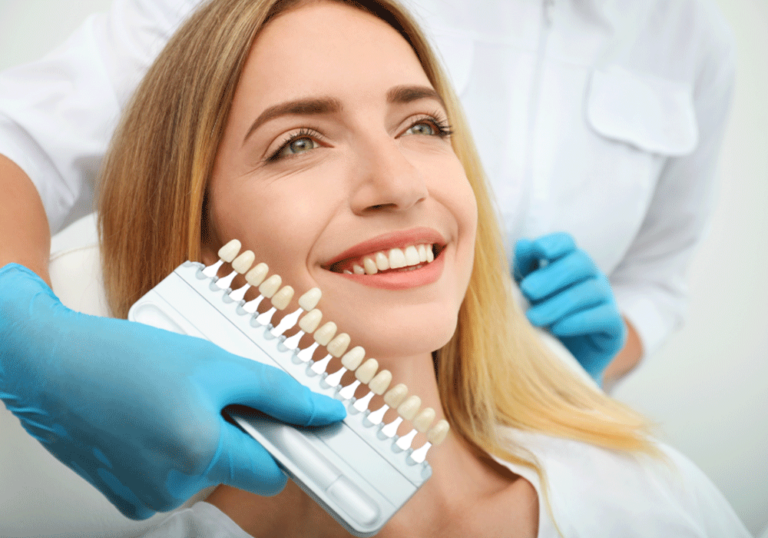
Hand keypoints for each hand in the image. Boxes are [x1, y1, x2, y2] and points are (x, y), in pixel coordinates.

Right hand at [0, 263, 345, 518]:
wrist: (51, 364)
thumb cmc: (125, 359)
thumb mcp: (216, 363)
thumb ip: (278, 393)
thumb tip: (324, 413)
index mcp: (199, 455)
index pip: (273, 474)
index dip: (286, 445)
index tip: (297, 430)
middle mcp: (172, 488)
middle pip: (238, 469)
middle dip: (239, 434)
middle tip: (218, 393)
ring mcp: (145, 496)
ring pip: (205, 470)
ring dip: (204, 437)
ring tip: (176, 399)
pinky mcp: (125, 494)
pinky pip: (173, 475)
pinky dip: (174, 449)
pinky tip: (155, 416)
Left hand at [513, 233, 625, 382]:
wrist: (560, 363)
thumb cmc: (541, 323)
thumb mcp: (528, 296)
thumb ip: (525, 270)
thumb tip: (524, 244)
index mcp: (569, 265)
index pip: (567, 243)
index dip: (554, 243)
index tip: (537, 249)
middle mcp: (592, 278)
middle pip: (579, 263)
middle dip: (551, 276)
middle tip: (527, 291)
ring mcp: (606, 301)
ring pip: (589, 291)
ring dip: (558, 303)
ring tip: (533, 318)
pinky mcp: (615, 328)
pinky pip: (603, 317)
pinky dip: (579, 321)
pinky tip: (557, 328)